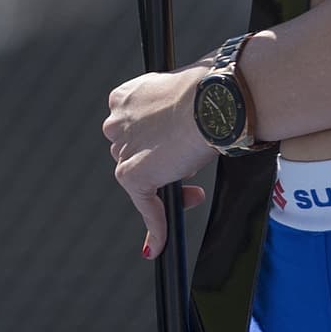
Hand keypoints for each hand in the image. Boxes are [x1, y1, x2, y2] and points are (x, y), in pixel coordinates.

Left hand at [104, 67, 210, 259]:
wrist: (213, 99)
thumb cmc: (209, 88)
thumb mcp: (181, 91)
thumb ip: (172, 109)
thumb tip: (188, 122)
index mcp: (125, 97)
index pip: (133, 128)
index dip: (154, 141)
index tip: (174, 147)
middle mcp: (117, 121)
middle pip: (132, 154)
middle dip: (158, 163)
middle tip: (188, 166)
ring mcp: (123, 150)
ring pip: (140, 178)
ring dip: (165, 185)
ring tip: (193, 182)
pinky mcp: (134, 175)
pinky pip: (146, 206)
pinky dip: (155, 226)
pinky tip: (158, 243)